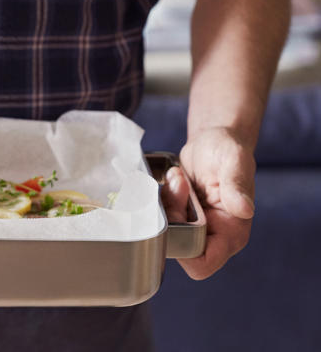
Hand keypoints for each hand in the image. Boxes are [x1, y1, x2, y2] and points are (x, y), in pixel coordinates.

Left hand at [164, 127, 255, 279]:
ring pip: (166, 231)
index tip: (180, 214)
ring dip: (166, 203)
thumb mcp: (233, 161)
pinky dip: (161, 197)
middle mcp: (213, 235)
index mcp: (231, 233)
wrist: (212, 141)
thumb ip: (236, 185)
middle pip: (177, 245)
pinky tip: (173, 178)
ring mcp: (195, 226)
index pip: (203, 263)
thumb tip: (245, 210)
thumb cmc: (228, 151)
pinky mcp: (180, 215)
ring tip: (178, 178)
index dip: (183, 248)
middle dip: (171, 216)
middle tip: (179, 185)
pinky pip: (160, 215)